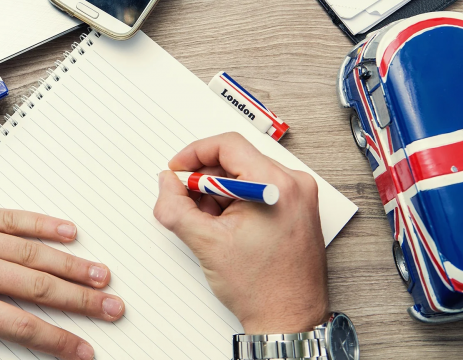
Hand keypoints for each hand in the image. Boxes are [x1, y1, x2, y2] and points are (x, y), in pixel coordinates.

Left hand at [0, 191, 123, 359]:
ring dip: (72, 264)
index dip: (59, 342)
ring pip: (34, 251)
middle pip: (41, 287)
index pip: (22, 327)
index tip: (82, 349)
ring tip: (101, 275)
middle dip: (82, 302)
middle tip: (112, 308)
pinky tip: (67, 230)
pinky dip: (42, 223)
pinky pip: (12, 217)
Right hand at [154, 133, 328, 333]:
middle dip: (204, 181)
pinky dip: (236, 203)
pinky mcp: (298, 210)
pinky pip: (259, 191)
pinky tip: (226, 230)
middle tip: (187, 204)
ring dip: (219, 195)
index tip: (177, 169)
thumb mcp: (205, 243)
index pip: (228, 145)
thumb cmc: (261, 289)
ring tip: (210, 226)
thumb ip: (175, 207)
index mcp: (276, 185)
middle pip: (236, 160)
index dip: (194, 153)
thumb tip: (166, 183)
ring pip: (245, 177)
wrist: (290, 320)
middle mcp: (294, 185)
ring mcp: (299, 198)